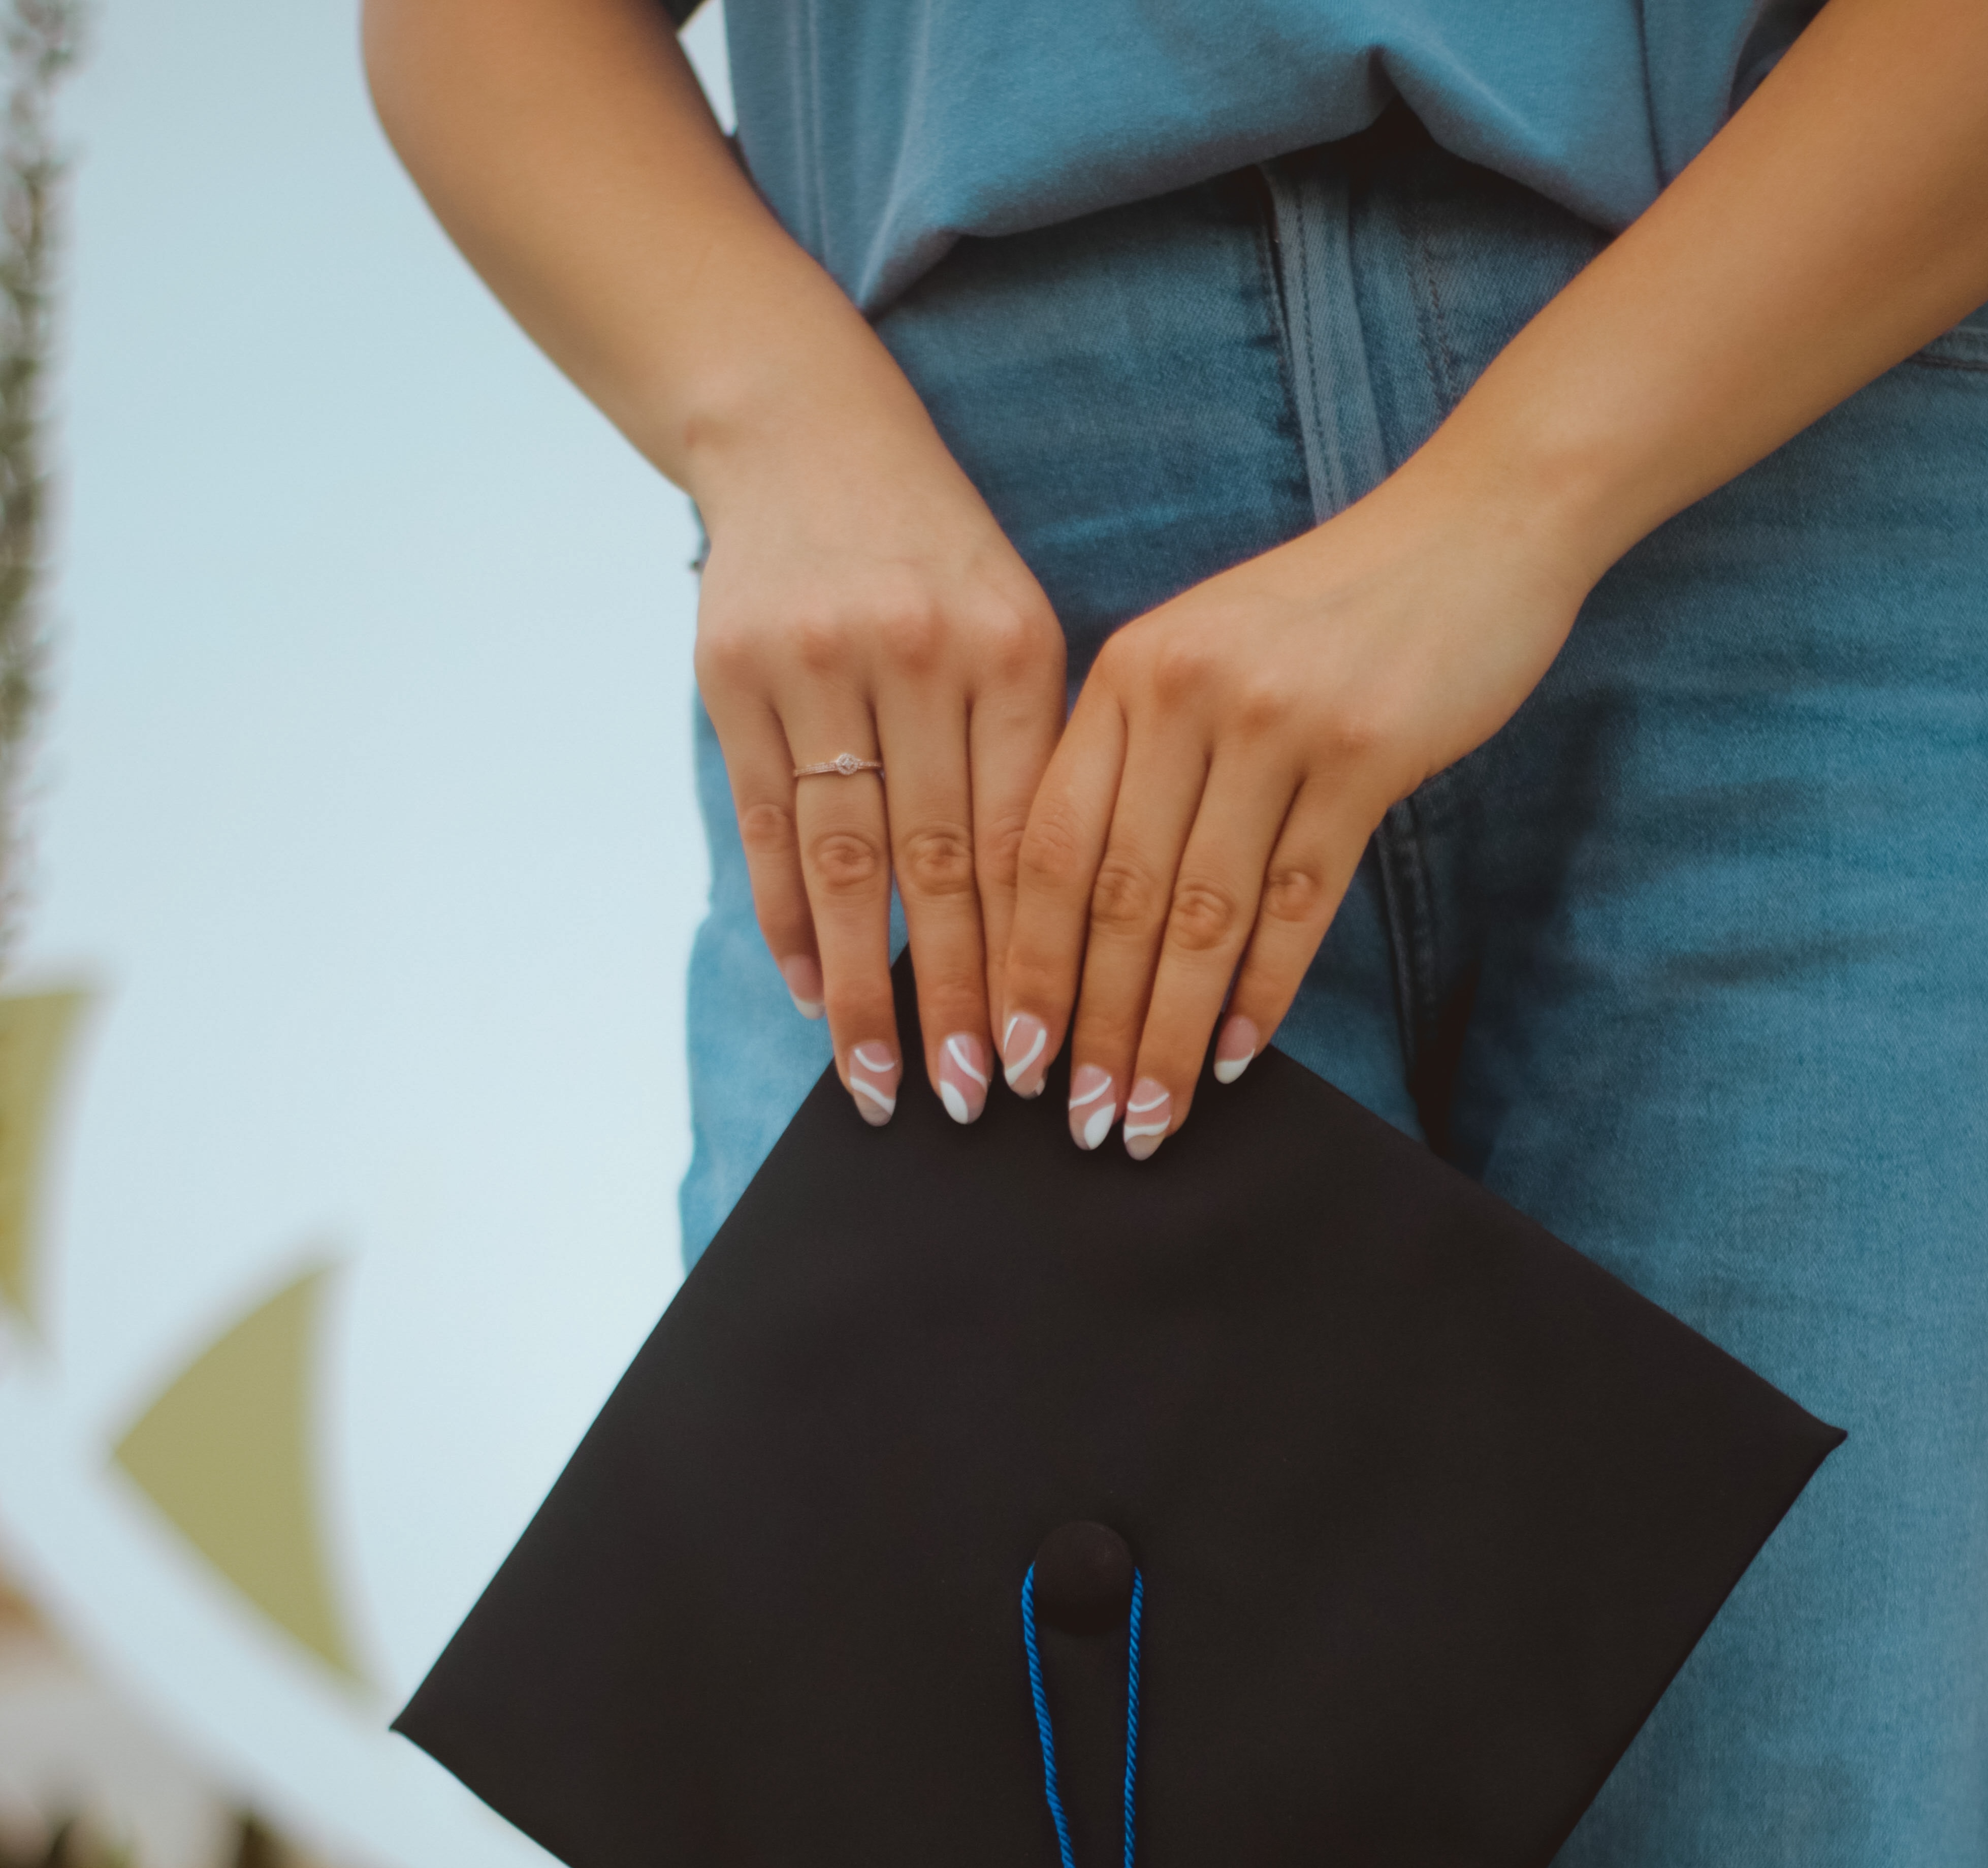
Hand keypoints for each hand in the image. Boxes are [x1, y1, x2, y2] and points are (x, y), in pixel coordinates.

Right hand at [693, 369, 1065, 1126]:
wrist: (803, 432)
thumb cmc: (935, 556)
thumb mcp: (1015, 627)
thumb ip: (1029, 759)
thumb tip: (1039, 933)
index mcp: (1007, 648)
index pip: (1022, 837)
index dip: (1028, 957)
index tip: (1040, 1054)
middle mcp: (912, 654)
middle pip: (933, 865)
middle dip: (949, 997)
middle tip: (966, 1100)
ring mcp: (813, 664)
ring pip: (841, 861)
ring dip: (858, 985)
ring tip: (877, 1080)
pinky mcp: (733, 676)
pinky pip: (765, 827)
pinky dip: (786, 922)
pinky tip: (812, 993)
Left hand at [997, 456, 1592, 1154]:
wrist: (1473, 527)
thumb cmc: (1327, 615)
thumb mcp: (1203, 659)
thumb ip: (1140, 760)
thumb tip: (1081, 918)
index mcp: (1126, 675)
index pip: (1046, 845)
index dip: (1024, 963)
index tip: (1011, 1053)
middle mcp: (1185, 695)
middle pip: (1115, 896)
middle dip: (1091, 1025)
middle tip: (1078, 1120)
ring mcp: (1276, 723)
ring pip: (1202, 915)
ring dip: (1171, 1033)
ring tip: (1149, 1116)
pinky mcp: (1366, 753)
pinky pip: (1298, 900)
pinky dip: (1263, 991)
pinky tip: (1237, 1056)